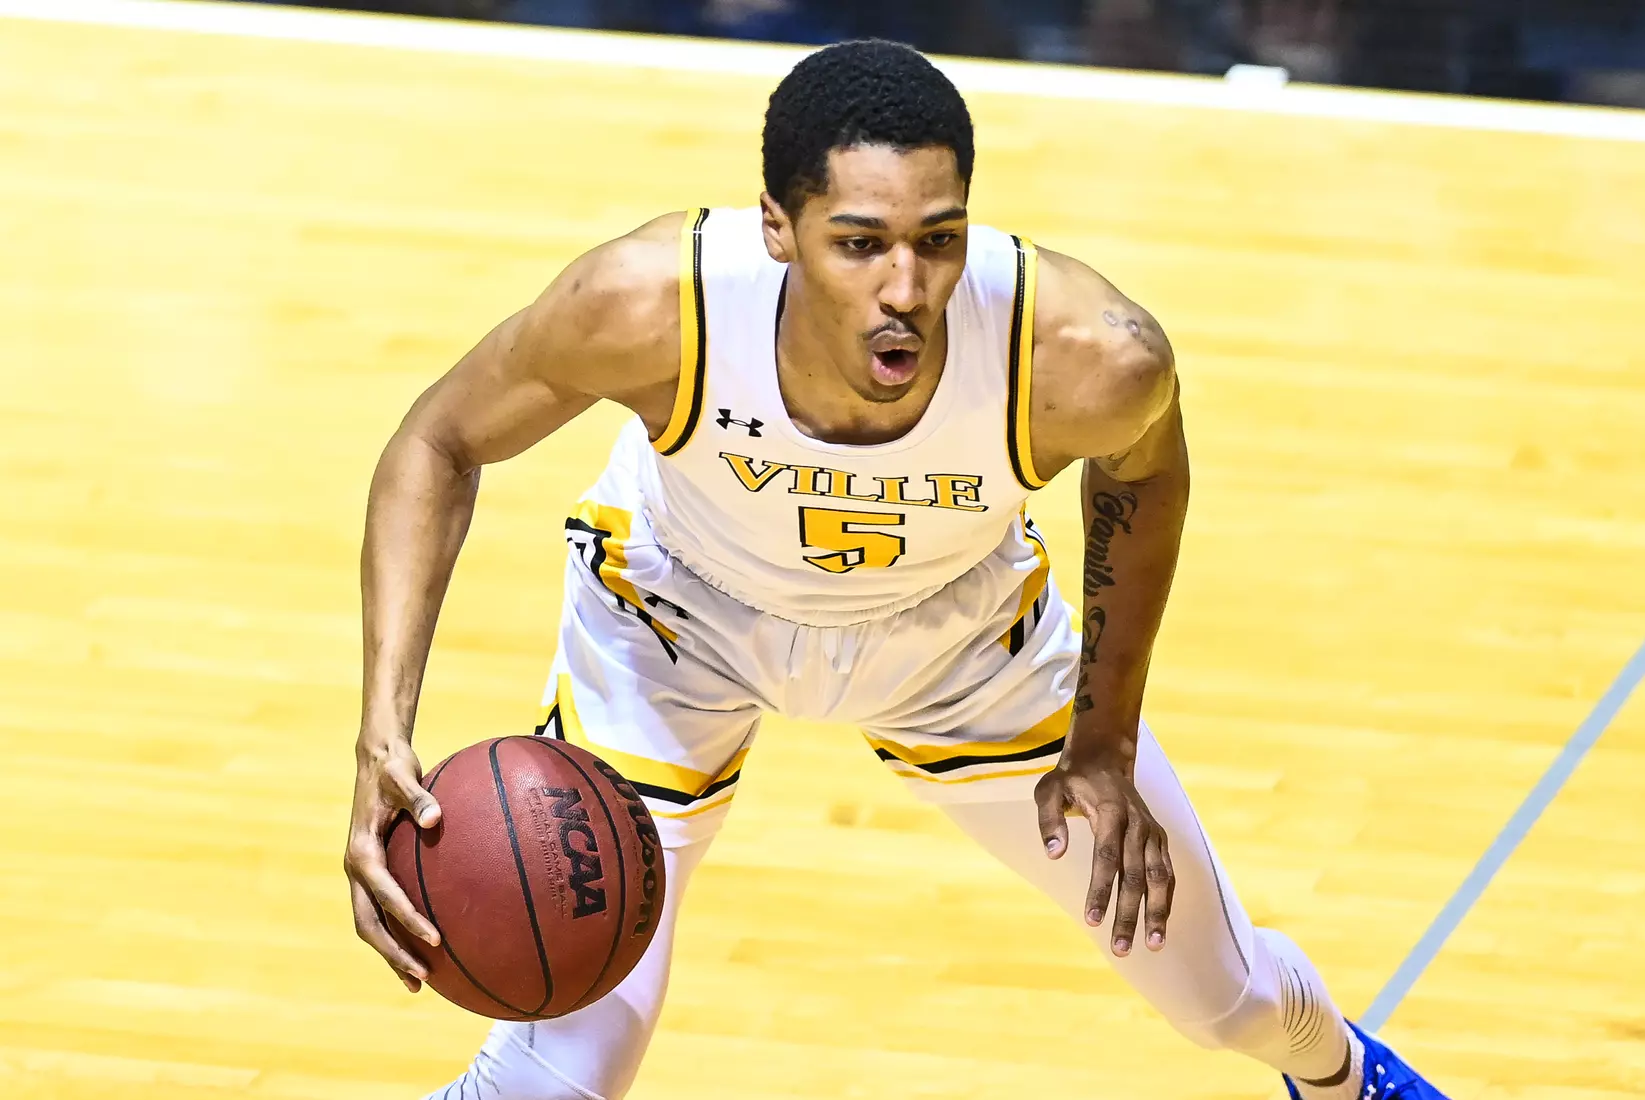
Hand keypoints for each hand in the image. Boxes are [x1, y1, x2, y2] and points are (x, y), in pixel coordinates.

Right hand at [343, 734, 442, 990]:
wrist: (375, 761)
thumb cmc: (393, 769)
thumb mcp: (404, 777)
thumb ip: (420, 798)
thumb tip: (436, 817)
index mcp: (362, 853)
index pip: (385, 895)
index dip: (407, 920)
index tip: (434, 940)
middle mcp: (356, 870)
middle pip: (369, 925)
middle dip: (393, 954)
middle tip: (422, 979)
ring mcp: (361, 874)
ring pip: (371, 925)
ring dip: (391, 954)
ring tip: (420, 983)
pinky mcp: (371, 873)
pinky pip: (381, 911)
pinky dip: (396, 934)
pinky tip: (423, 948)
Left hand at [1034, 748, 1173, 956]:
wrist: (1104, 758)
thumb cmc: (1071, 779)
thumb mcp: (1048, 790)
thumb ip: (1048, 821)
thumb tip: (1053, 855)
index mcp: (1111, 813)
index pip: (1106, 858)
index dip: (1100, 891)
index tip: (1092, 921)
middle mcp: (1138, 825)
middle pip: (1135, 876)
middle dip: (1129, 914)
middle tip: (1120, 949)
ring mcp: (1152, 832)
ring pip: (1159, 878)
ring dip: (1157, 913)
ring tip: (1152, 946)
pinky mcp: (1159, 838)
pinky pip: (1166, 873)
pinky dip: (1166, 900)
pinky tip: (1159, 927)